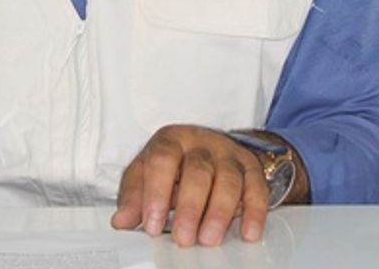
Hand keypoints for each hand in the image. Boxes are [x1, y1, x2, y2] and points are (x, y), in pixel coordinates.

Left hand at [110, 125, 268, 246]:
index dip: (157, 193)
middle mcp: (201, 143)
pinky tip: (248, 232)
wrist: (208, 148)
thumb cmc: (172, 164)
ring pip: (228, 179)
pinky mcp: (250, 168)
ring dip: (219, 212)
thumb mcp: (145, 174)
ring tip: (209, 238)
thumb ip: (134, 196)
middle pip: (198, 171)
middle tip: (183, 238)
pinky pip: (256, 188)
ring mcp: (228, 154)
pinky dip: (254, 212)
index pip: (162, 160)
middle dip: (190, 208)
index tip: (153, 224)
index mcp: (171, 140)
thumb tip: (121, 220)